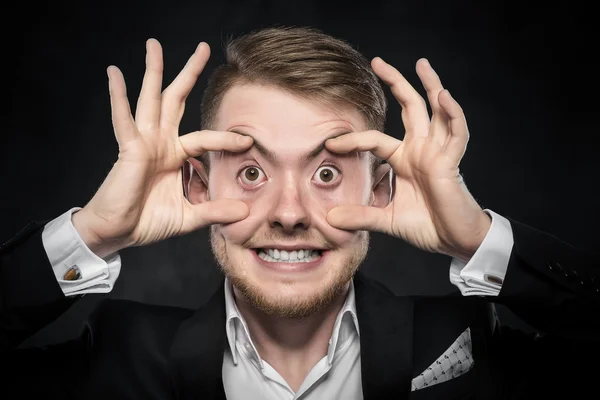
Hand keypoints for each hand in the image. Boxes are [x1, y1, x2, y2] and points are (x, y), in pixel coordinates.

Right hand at [72, 39, 252, 257]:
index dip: (226, 139)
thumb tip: (245, 212)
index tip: (248, 141)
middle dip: (189, 73)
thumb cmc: (147, 222)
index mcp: (175, 155)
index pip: (205, 138)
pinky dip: (118, 96)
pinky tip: (114, 72)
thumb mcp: (189, 216)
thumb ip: (215, 211)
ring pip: (151, 99)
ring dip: (154, 71)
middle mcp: (160, 143)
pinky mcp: (128, 148)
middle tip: (203, 47)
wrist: (116, 233)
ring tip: (154, 44)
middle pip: (177, 99)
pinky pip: (123, 118)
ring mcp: (144, 142)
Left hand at [325, 57, 490, 261]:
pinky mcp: (451, 162)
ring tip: (421, 63)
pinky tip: (444, 97)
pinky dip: (452, 114)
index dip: (353, 139)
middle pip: (411, 107)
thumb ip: (361, 216)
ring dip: (431, 85)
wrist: (453, 240)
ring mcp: (438, 153)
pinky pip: (456, 133)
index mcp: (405, 160)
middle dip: (396, 83)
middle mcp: (421, 150)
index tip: (330, 143)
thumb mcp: (385, 220)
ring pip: (436, 111)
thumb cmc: (426, 226)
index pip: (375, 140)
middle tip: (377, 62)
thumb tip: (330, 220)